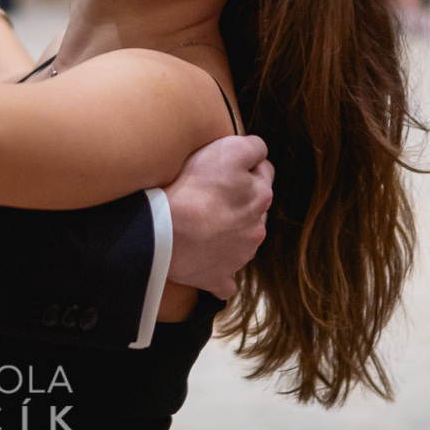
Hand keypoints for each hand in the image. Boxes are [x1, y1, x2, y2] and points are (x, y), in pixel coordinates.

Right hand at [164, 135, 273, 300]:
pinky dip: (220, 273)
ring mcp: (238, 256)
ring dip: (230, 234)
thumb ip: (252, 147)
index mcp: (260, 197)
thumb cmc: (194, 186)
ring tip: (202, 225)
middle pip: (253, 209)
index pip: (263, 173)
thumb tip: (260, 152)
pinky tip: (206, 264)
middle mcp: (256, 228)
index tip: (225, 167)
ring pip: (242, 242)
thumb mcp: (229, 149)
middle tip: (211, 194)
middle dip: (239, 202)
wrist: (166, 230)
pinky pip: (225, 282)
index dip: (245, 166)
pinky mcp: (219, 278)